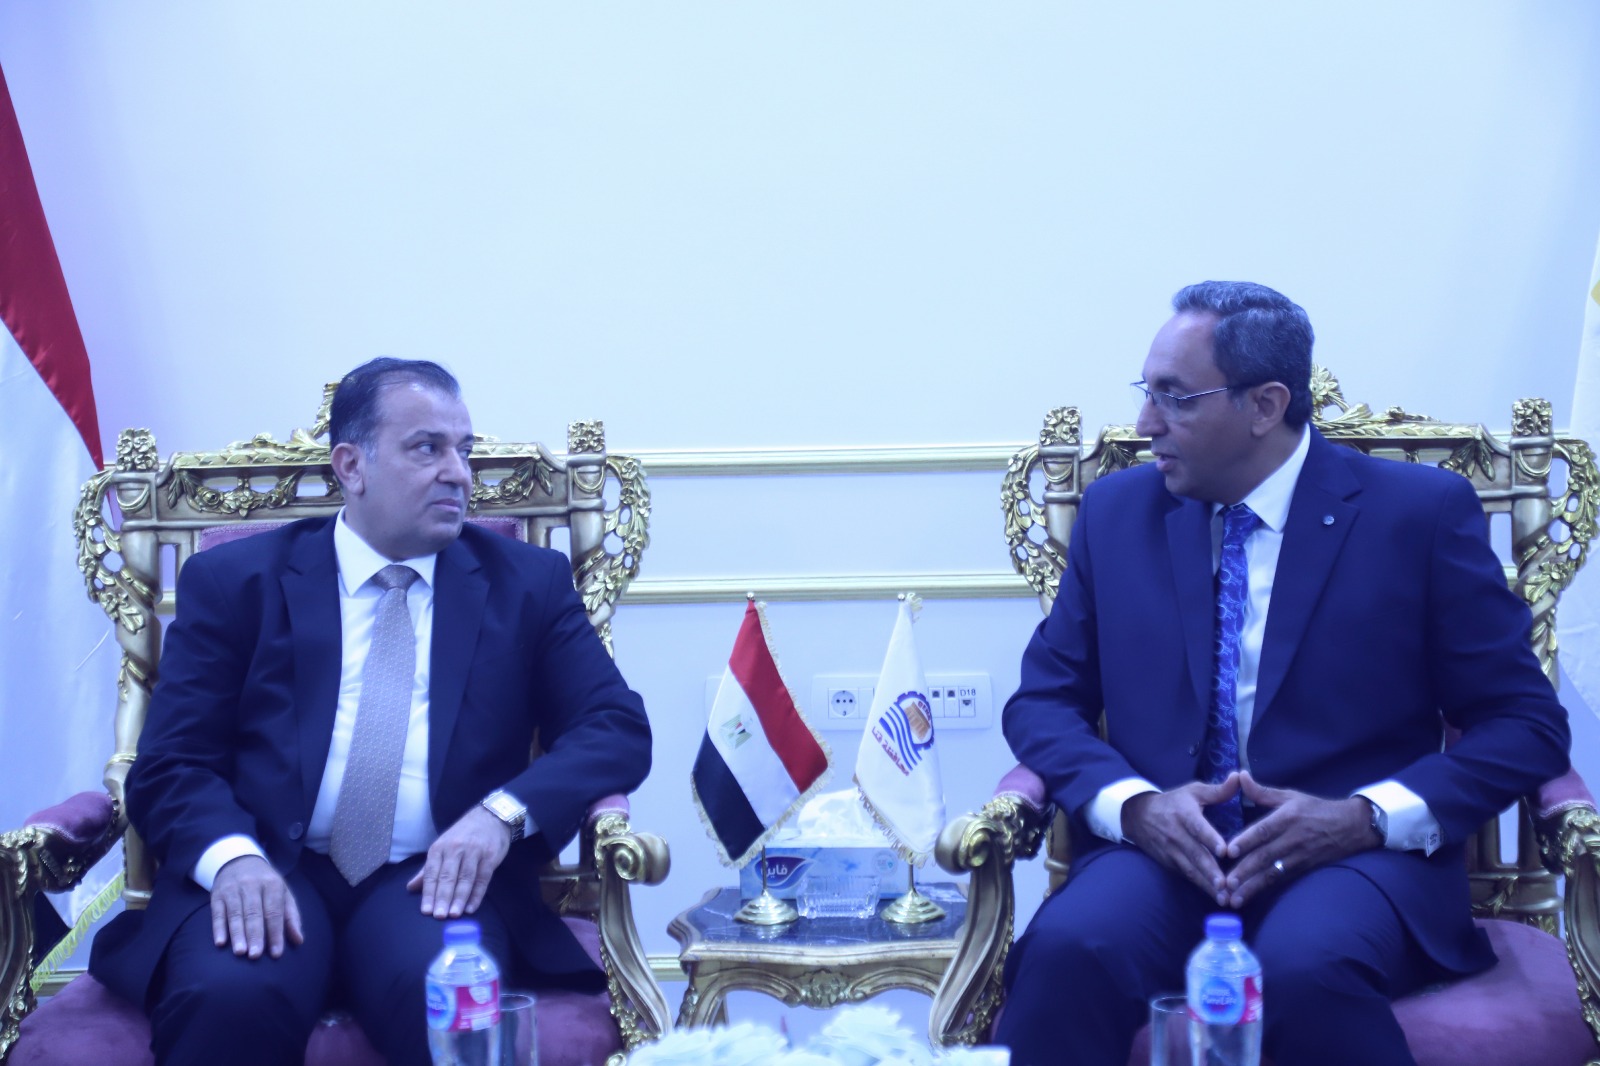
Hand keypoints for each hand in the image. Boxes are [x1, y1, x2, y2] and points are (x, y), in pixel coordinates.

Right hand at [210, 855, 302, 958]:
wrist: (239, 860)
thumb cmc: (266, 883)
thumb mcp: (283, 893)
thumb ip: (291, 917)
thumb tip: (298, 940)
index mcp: (272, 884)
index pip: (274, 911)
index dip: (275, 933)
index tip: (276, 953)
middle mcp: (252, 884)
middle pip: (254, 913)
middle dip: (255, 935)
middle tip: (256, 956)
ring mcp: (233, 889)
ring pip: (235, 914)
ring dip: (237, 934)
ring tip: (240, 952)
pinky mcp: (217, 894)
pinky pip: (217, 913)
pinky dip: (218, 928)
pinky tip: (220, 942)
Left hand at [407, 805, 512, 918]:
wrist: (490, 817)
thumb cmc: (463, 835)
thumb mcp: (442, 847)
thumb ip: (427, 869)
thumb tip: (411, 888)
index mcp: (440, 847)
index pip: (432, 873)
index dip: (428, 893)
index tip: (426, 911)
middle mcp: (456, 848)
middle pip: (448, 876)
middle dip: (443, 897)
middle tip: (439, 916)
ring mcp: (474, 852)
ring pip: (465, 878)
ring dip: (459, 898)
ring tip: (454, 914)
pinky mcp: (490, 856)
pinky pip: (483, 878)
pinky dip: (477, 894)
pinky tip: (471, 908)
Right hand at [1122, 775, 1239, 901]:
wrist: (1138, 815)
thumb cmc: (1173, 802)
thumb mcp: (1193, 791)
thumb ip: (1218, 790)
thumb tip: (1239, 777)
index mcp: (1184, 814)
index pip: (1198, 827)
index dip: (1210, 839)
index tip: (1224, 851)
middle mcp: (1177, 834)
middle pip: (1195, 854)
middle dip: (1211, 872)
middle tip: (1226, 886)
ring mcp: (1171, 851)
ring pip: (1191, 869)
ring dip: (1206, 884)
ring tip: (1223, 898)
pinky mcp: (1170, 862)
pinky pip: (1186, 875)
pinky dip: (1200, 885)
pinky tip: (1214, 896)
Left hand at [1221, 772, 1380, 907]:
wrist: (1353, 825)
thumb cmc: (1317, 808)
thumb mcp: (1290, 796)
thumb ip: (1262, 791)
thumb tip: (1240, 775)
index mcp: (1287, 817)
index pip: (1263, 830)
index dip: (1246, 841)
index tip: (1228, 851)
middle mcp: (1293, 838)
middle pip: (1265, 856)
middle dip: (1244, 871)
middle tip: (1226, 883)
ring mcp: (1299, 856)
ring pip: (1272, 873)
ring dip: (1252, 887)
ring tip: (1234, 899)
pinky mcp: (1304, 868)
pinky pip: (1282, 879)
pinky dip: (1266, 889)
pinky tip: (1252, 897)